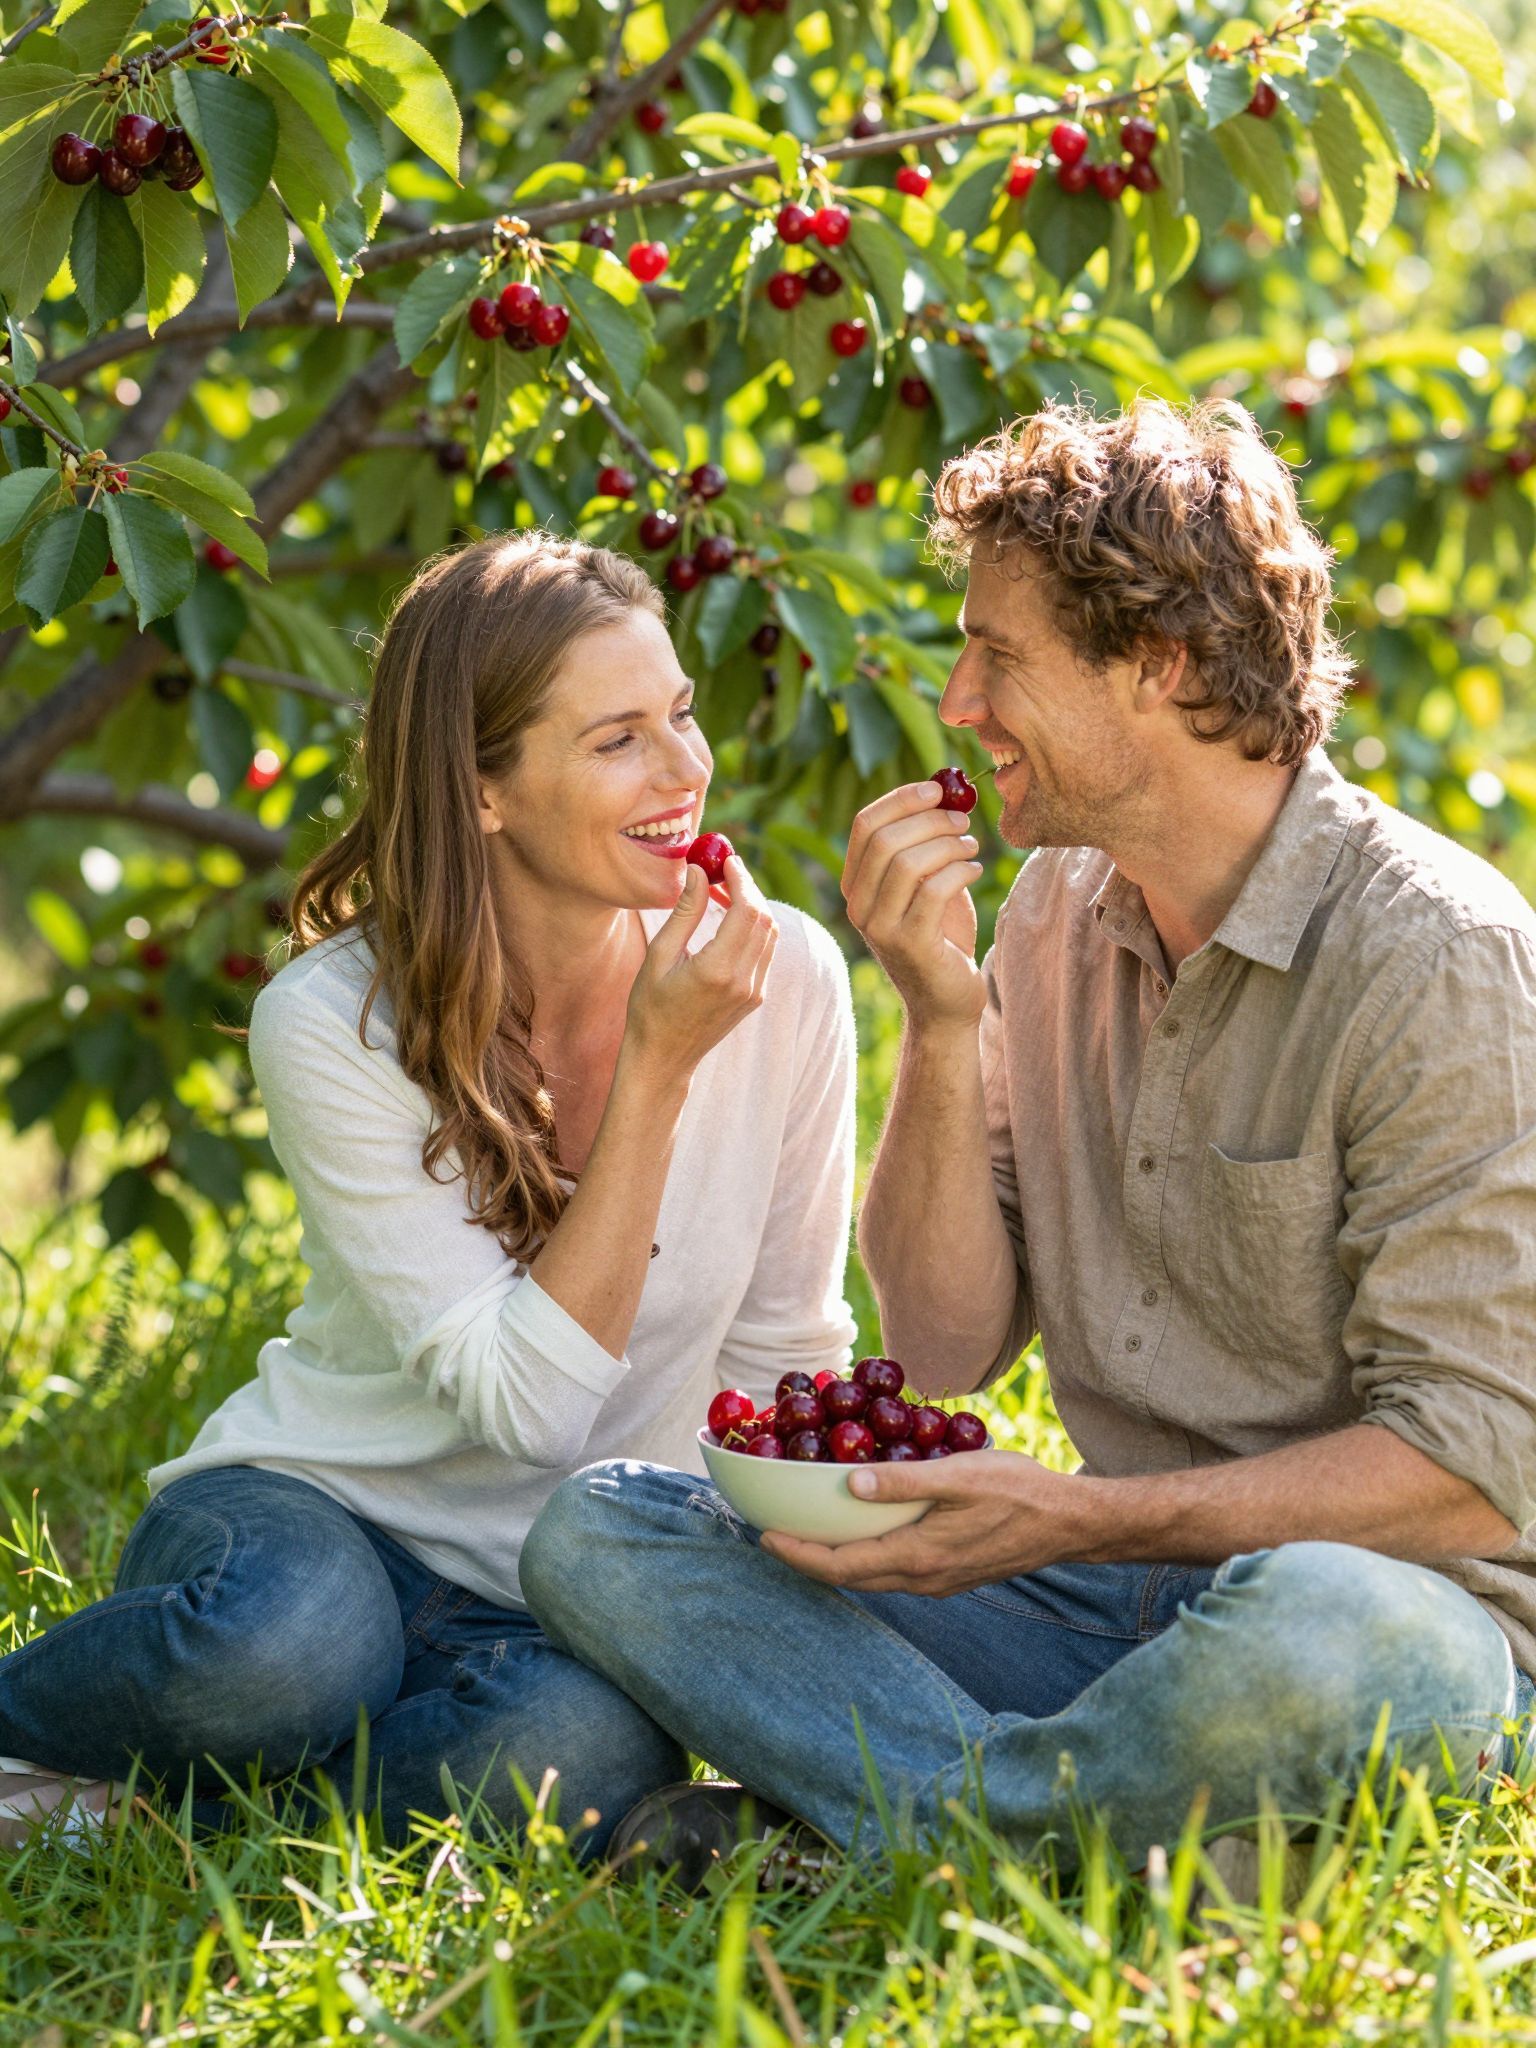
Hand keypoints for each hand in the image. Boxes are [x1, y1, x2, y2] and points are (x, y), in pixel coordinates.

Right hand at [623, 856, 777, 1086]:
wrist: (664, 1058)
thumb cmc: (650, 1007)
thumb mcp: (659, 956)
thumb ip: (684, 912)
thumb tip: (698, 871)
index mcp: (716, 970)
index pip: (747, 911)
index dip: (741, 880)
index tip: (726, 860)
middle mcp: (743, 981)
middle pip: (764, 919)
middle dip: (749, 888)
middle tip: (725, 870)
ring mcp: (754, 991)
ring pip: (770, 934)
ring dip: (753, 906)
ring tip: (723, 891)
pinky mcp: (756, 997)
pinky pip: (765, 952)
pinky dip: (754, 928)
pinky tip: (729, 919)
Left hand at [759, 1448, 1080, 1595]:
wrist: (1069, 1524)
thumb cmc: (1018, 1491)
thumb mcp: (958, 1475)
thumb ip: (903, 1482)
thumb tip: (849, 1484)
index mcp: (917, 1557)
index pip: (842, 1565)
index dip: (798, 1554)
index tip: (764, 1536)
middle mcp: (922, 1580)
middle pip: (850, 1577)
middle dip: (807, 1559)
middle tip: (771, 1535)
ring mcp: (938, 1583)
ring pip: (872, 1578)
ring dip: (835, 1560)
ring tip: (806, 1534)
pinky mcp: (950, 1575)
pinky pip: (893, 1572)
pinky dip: (864, 1556)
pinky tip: (860, 1534)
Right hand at [842, 780, 984, 1030]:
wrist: (946, 998)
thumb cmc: (941, 935)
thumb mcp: (927, 883)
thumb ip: (925, 843)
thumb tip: (943, 790)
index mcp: (856, 884)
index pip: (865, 824)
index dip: (901, 799)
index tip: (937, 789)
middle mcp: (859, 905)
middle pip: (885, 840)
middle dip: (930, 820)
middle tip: (964, 821)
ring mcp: (880, 928)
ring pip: (907, 863)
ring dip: (948, 845)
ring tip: (972, 847)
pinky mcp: (910, 945)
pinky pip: (934, 891)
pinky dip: (960, 871)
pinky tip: (974, 871)